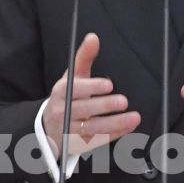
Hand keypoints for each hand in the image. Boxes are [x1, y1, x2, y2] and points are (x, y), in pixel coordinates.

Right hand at [42, 32, 138, 157]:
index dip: (92, 87)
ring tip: (134, 118)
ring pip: (92, 128)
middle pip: (84, 109)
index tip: (108, 84)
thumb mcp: (72, 77)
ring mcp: (69, 130)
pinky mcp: (77, 144)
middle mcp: (63, 111)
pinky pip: (97, 141)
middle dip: (104, 106)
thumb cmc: (67, 96)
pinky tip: (129, 128)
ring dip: (114, 123)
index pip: (75, 89)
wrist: (49, 126)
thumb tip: (93, 37)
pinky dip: (114, 135)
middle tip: (123, 101)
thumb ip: (84, 57)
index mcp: (61, 91)